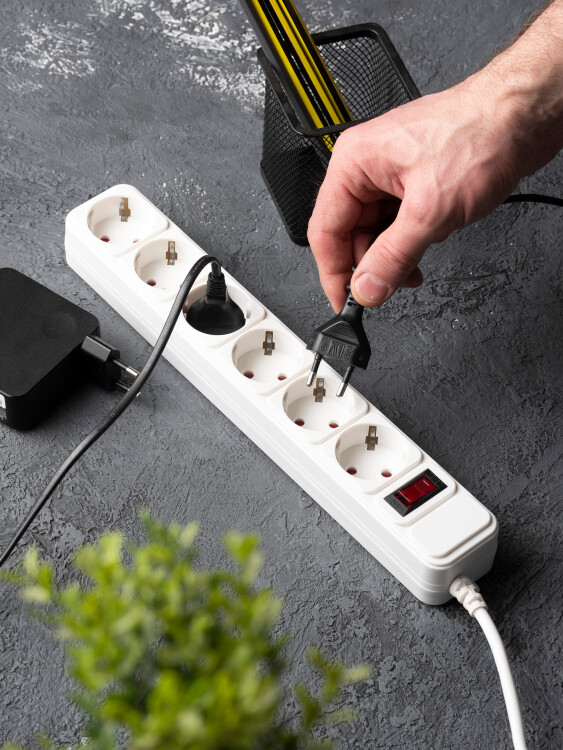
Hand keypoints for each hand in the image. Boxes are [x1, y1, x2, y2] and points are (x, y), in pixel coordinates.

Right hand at [308, 75, 522, 310]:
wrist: (522, 117)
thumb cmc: (480, 137)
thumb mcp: (430, 212)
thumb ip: (393, 257)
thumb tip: (368, 288)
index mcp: (354, 162)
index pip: (325, 229)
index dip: (332, 272)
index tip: (343, 301)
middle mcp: (367, 166)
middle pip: (348, 233)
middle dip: (368, 265)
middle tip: (384, 290)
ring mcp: (390, 174)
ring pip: (374, 231)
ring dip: (391, 256)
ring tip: (412, 269)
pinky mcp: (413, 181)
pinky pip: (396, 223)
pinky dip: (407, 243)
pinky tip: (424, 248)